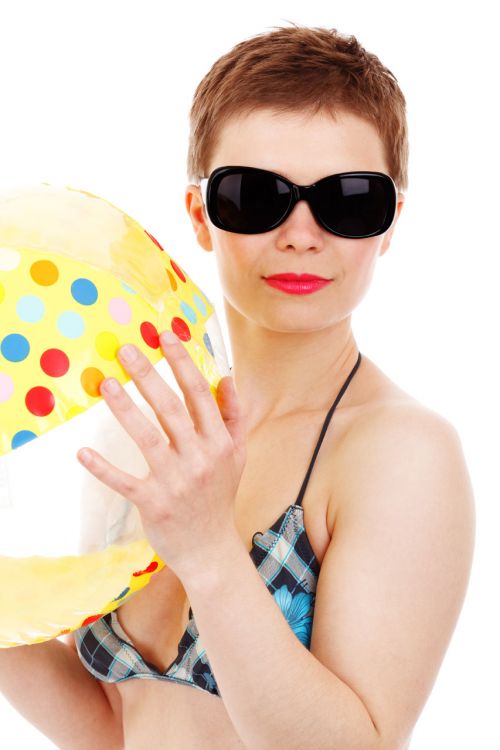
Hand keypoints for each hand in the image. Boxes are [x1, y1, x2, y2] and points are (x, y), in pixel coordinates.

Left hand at [76, 331, 246, 581]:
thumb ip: (233, 415)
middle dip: (148, 376)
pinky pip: (124, 481)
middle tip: (126, 351)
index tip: (166, 336)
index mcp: (220, 442)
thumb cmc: (220, 495)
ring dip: (124, 409)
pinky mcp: (154, 503)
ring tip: (105, 385)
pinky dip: (104, 467)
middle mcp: (200, 458)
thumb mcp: (237, 454)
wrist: (211, 548)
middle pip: (171, 408)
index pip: (200, 394)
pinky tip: (83, 452)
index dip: (182, 363)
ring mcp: (176, 482)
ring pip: (146, 438)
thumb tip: (226, 377)